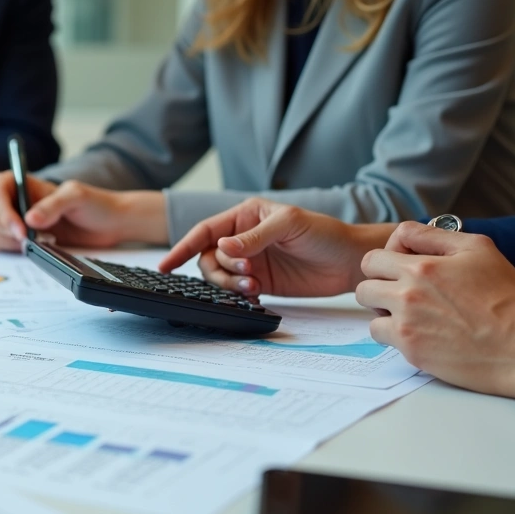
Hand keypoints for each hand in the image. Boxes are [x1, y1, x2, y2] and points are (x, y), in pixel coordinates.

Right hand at [0, 170, 165, 251]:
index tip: (20, 230)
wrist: (105, 224)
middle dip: (1, 228)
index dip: (2, 212)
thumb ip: (53, 205)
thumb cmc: (93, 203)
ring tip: (28, 243)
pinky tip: (20, 247)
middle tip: (26, 240)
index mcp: (21, 181)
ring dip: (1, 239)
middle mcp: (9, 196)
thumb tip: (30, 219)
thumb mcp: (77, 197)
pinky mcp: (10, 232)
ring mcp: (7, 214)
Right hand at [159, 198, 394, 296]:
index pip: (205, 231)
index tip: (165, 265)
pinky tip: (254, 296)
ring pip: (220, 277)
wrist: (350, 261)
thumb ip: (254, 237)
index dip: (182, 247)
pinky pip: (236, 292)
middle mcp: (242, 239)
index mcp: (245, 217)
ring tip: (254, 287)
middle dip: (221, 270)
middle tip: (246, 274)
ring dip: (230, 284)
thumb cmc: (324, 233)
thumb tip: (222, 247)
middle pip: (208, 258)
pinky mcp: (260, 282)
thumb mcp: (289, 225)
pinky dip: (238, 296)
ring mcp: (250, 262)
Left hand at [357, 222, 514, 399]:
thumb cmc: (506, 297)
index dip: (385, 262)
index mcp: (423, 267)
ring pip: (370, 311)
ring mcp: (407, 323)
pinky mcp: (410, 349)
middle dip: (380, 287)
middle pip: (364, 285)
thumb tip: (405, 234)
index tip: (400, 269)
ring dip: (385, 311)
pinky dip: (393, 333)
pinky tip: (418, 331)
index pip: (374, 256)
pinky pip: (380, 335)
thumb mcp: (478, 250)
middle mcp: (409, 294)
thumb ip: (435, 237)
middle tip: (403, 293)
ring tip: (411, 313)